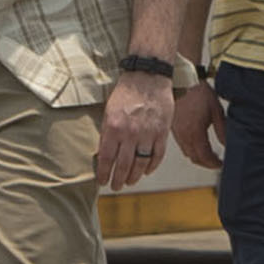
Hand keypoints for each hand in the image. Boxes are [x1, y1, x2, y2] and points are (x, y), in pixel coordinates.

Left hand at [95, 66, 173, 191]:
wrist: (148, 76)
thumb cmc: (126, 92)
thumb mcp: (108, 111)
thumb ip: (107, 133)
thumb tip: (102, 155)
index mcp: (113, 128)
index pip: (106, 159)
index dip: (103, 174)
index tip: (102, 181)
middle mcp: (130, 133)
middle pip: (123, 166)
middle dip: (118, 180)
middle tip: (116, 186)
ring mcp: (147, 133)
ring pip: (140, 164)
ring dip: (134, 177)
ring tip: (130, 182)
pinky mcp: (162, 132)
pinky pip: (157, 155)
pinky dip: (152, 166)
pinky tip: (146, 171)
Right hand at [171, 80, 225, 170]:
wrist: (182, 81)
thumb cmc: (199, 93)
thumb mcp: (216, 110)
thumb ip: (222, 129)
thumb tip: (228, 143)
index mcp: (195, 133)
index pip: (205, 156)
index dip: (214, 163)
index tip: (221, 164)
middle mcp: (184, 136)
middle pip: (195, 159)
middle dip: (207, 163)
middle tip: (216, 162)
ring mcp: (177, 133)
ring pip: (187, 154)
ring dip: (198, 157)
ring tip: (209, 154)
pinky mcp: (173, 129)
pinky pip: (182, 146)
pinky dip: (191, 150)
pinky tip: (198, 144)